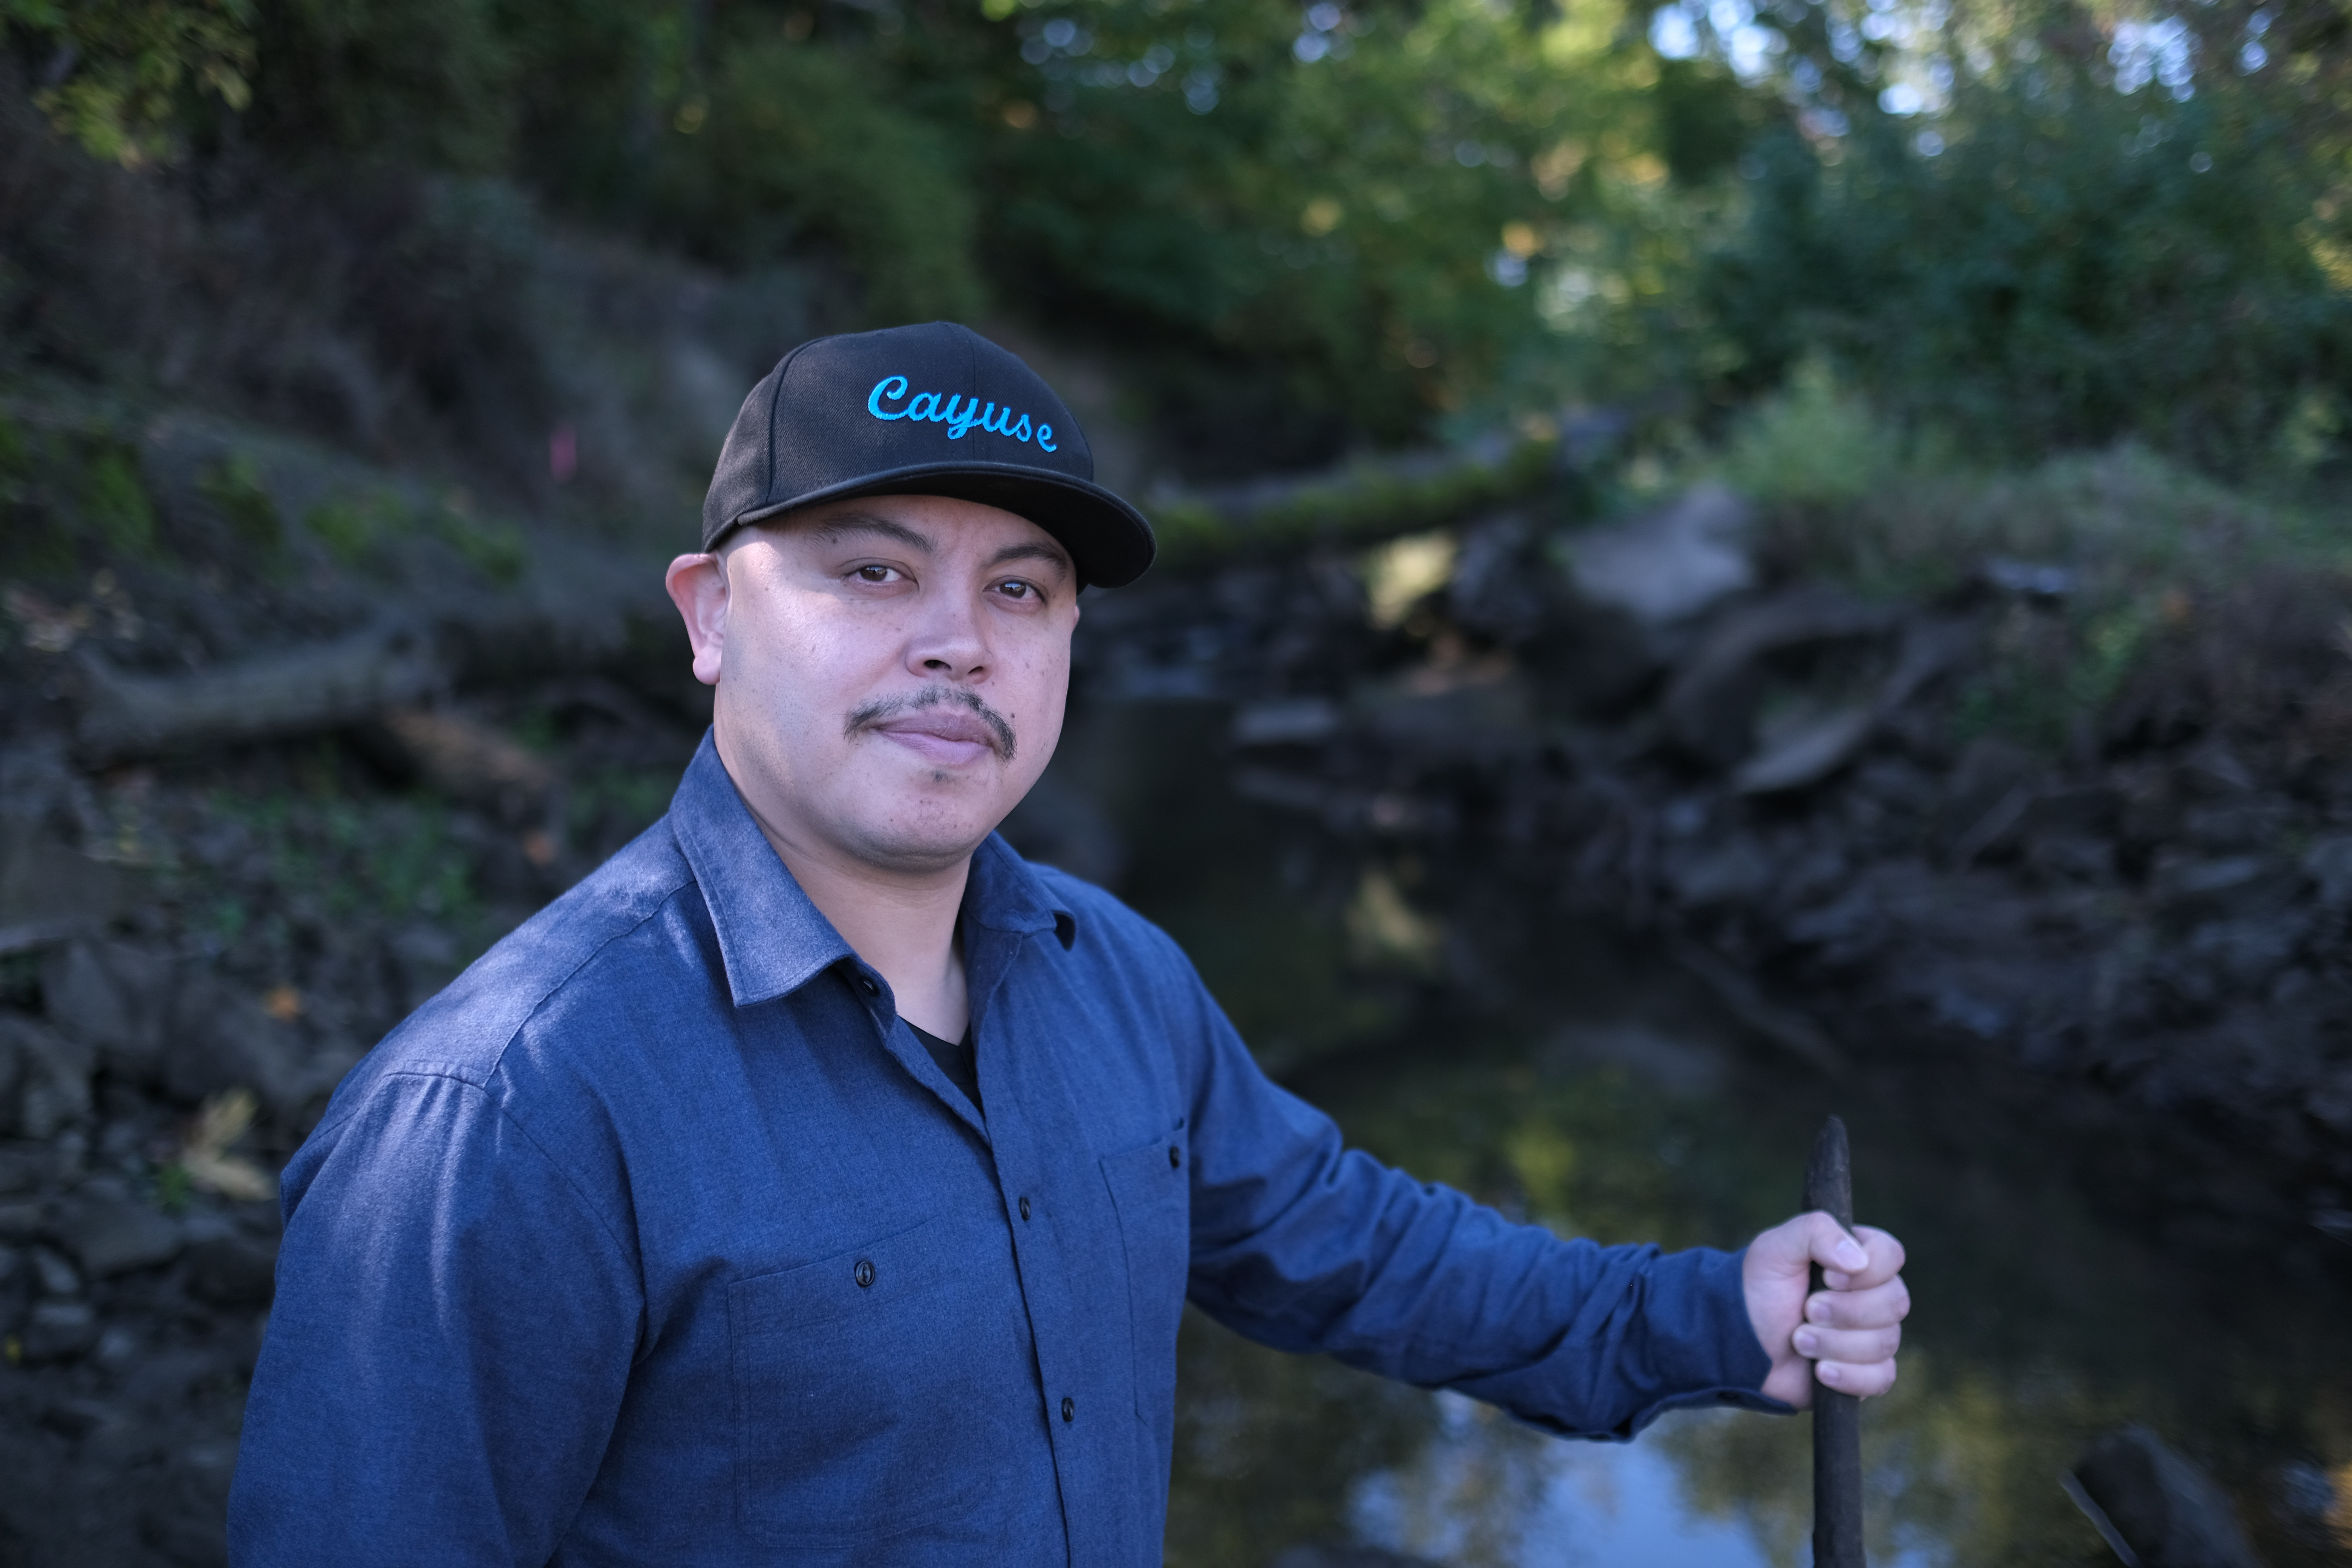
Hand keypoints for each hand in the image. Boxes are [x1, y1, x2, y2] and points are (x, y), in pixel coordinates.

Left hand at [1742, 1213, 1908, 1407]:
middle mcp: (1872, 1295)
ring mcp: (1872, 1335)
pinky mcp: (1866, 1372)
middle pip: (1895, 1302)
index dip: (1867, 1271)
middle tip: (1807, 1310)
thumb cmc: (1760, 1287)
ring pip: (1885, 1342)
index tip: (1828, 1277)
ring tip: (1798, 1340)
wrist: (1739, 1339)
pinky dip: (1848, 1376)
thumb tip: (1858, 1260)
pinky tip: (1820, 1371)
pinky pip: (1880, 1377)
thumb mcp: (1775, 1247)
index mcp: (1857, 1258)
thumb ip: (1815, 1232)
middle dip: (1845, 1311)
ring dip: (1834, 1343)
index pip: (1891, 1255)